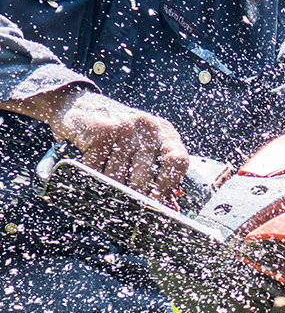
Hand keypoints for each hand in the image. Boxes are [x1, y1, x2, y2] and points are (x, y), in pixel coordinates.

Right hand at [45, 86, 187, 202]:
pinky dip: (93, 178)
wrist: (80, 104)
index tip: (158, 202)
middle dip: (134, 197)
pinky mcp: (99, 130)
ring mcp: (124, 127)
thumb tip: (170, 208)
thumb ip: (161, 176)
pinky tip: (92, 173)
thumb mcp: (146, 149)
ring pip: (117, 178)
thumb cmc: (121, 134)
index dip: (168, 186)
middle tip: (127, 204)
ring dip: (110, 188)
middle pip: (144, 179)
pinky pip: (96, 169)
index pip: (177, 161)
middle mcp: (148, 127)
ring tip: (107, 183)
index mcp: (166, 134)